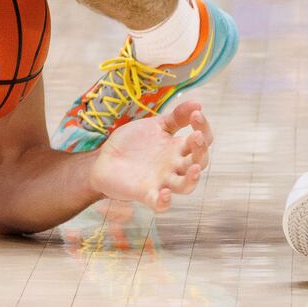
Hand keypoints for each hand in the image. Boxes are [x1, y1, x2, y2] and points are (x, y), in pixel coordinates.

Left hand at [89, 101, 213, 210]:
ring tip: (194, 168)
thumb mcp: (155, 125)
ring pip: (185, 186)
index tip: (197, 115)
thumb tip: (198, 103)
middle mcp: (175, 166)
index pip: (202, 140)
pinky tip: (164, 193)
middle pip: (198, 162)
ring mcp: (162, 181)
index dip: (204, 128)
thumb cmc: (133, 142)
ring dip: (192, 179)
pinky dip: (164, 201)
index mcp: (178, 147)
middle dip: (200, 151)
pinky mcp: (147, 194)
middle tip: (196, 136)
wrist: (104, 157)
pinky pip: (160, 204)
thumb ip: (176, 117)